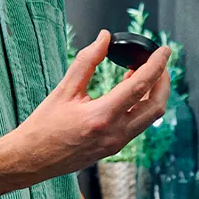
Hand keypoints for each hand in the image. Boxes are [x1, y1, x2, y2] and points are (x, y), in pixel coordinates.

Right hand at [9, 30, 171, 182]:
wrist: (32, 160)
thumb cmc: (44, 126)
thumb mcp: (63, 90)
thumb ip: (87, 61)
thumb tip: (104, 38)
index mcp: (102, 117)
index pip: (140, 86)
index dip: (156, 65)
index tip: (165, 50)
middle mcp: (115, 133)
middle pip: (156, 105)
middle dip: (163, 81)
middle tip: (159, 63)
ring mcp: (117, 143)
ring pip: (149, 117)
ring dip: (153, 94)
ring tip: (144, 73)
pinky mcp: (114, 148)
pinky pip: (138, 125)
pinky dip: (141, 105)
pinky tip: (131, 91)